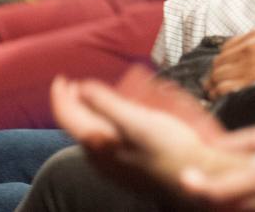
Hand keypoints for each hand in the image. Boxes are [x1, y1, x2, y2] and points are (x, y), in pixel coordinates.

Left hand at [51, 70, 240, 195]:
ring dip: (95, 111)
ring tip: (106, 94)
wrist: (194, 177)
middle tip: (81, 84)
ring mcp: (112, 164)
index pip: (67, 117)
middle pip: (79, 125)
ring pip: (94, 132)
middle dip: (79, 101)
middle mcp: (100, 157)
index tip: (62, 78)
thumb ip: (106, 104)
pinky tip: (124, 115)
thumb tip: (81, 89)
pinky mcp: (126, 166)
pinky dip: (109, 122)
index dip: (61, 95)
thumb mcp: (136, 121)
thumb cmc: (169, 149)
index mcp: (98, 144)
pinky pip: (108, 139)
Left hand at [183, 126, 254, 210]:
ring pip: (240, 203)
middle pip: (231, 184)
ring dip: (221, 199)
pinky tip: (236, 206)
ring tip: (203, 194)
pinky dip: (244, 208)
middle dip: (206, 185)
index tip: (215, 144)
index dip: (230, 142)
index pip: (252, 142)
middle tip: (186, 181)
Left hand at [205, 28, 254, 97]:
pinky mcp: (254, 81)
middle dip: (215, 76)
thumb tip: (240, 56)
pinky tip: (226, 97)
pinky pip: (225, 88)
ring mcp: (251, 64)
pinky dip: (221, 93)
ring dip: (215, 86)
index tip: (223, 73)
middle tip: (216, 87)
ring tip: (220, 94)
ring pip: (218, 76)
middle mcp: (250, 47)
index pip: (225, 50)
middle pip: (218, 63)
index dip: (222, 64)